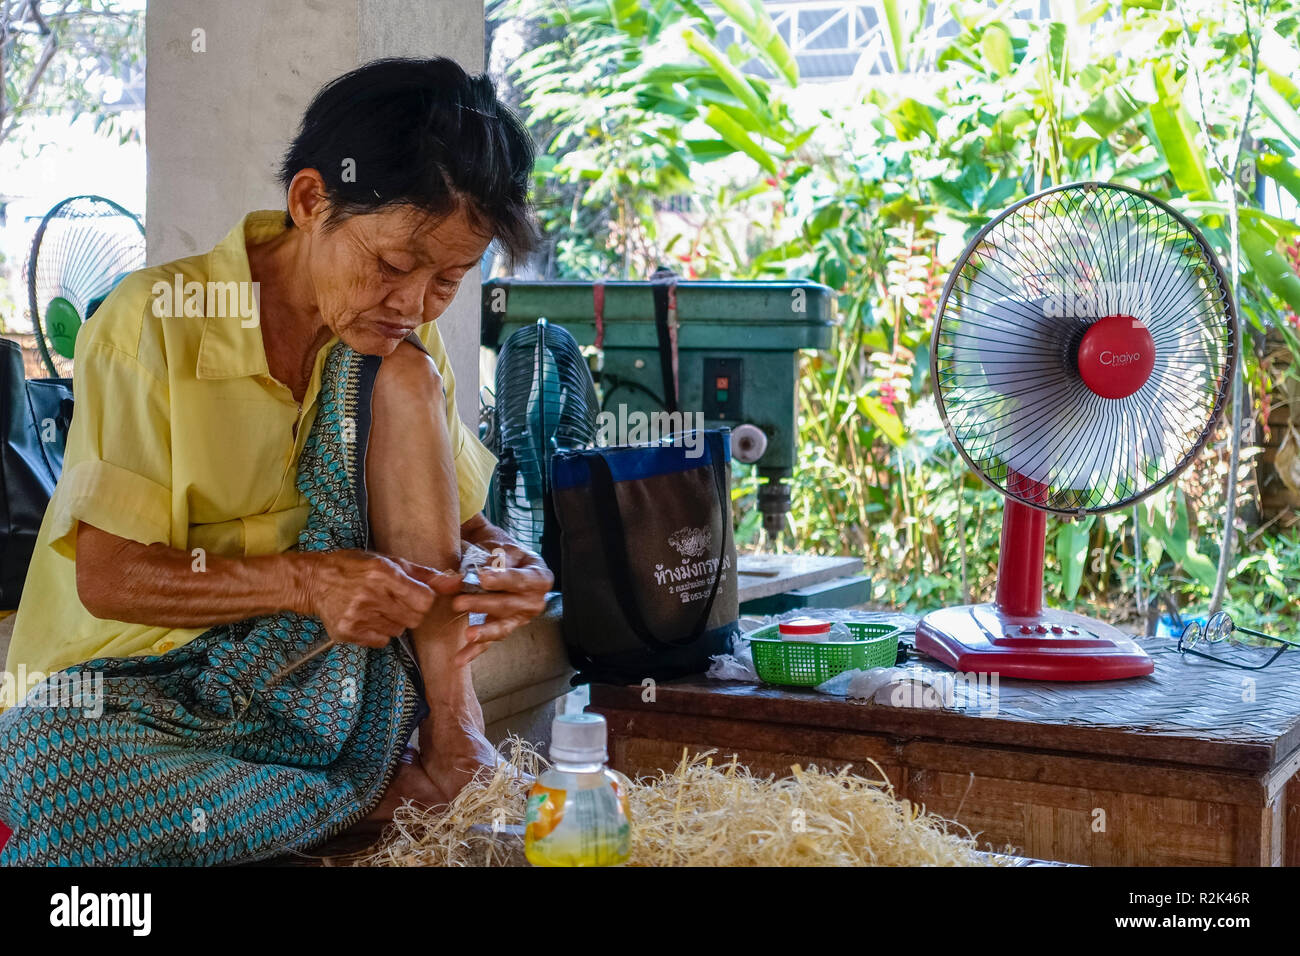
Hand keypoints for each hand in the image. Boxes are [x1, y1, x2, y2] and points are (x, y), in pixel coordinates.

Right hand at [302, 550, 450, 646]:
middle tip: (395, 601)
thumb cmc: (354, 567)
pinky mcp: (348, 633)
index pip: (425, 600)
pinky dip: (380, 632)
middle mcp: (371, 596)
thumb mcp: (388, 561)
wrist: (314, 581)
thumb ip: (424, 574)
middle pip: (415, 618)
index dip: (424, 599)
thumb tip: (455, 582)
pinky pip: (381, 641)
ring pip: (399, 631)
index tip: (415, 594)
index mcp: (383, 574)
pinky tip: (367, 618)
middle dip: (412, 611)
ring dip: (395, 622)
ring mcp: (358, 617)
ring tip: (378, 607)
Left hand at [436, 541, 553, 665]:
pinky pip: (491, 642)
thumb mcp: (497, 550)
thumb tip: (448, 581)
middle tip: (460, 602)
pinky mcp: (505, 629)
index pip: (520, 579)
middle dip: (483, 604)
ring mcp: (521, 618)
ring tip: (468, 634)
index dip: (502, 579)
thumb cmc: (505, 554)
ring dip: (483, 631)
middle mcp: (534, 601)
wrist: (508, 561)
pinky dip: (475, 651)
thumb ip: (476, 564)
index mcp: (538, 577)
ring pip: (502, 626)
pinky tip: (460, 659)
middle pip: (508, 604)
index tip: (483, 578)